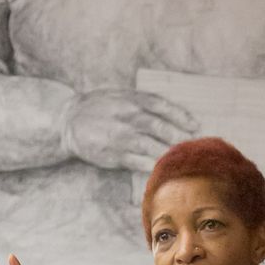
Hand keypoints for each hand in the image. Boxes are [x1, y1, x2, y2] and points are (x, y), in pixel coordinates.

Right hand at [62, 89, 195, 175]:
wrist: (69, 122)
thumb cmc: (100, 108)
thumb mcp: (120, 96)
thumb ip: (143, 103)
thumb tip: (173, 113)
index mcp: (130, 100)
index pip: (161, 106)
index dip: (180, 115)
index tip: (195, 125)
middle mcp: (127, 117)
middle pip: (159, 127)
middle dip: (179, 136)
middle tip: (195, 145)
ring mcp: (121, 137)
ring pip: (151, 146)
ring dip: (170, 153)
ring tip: (184, 159)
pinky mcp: (115, 155)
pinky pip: (139, 162)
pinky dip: (154, 166)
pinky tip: (165, 169)